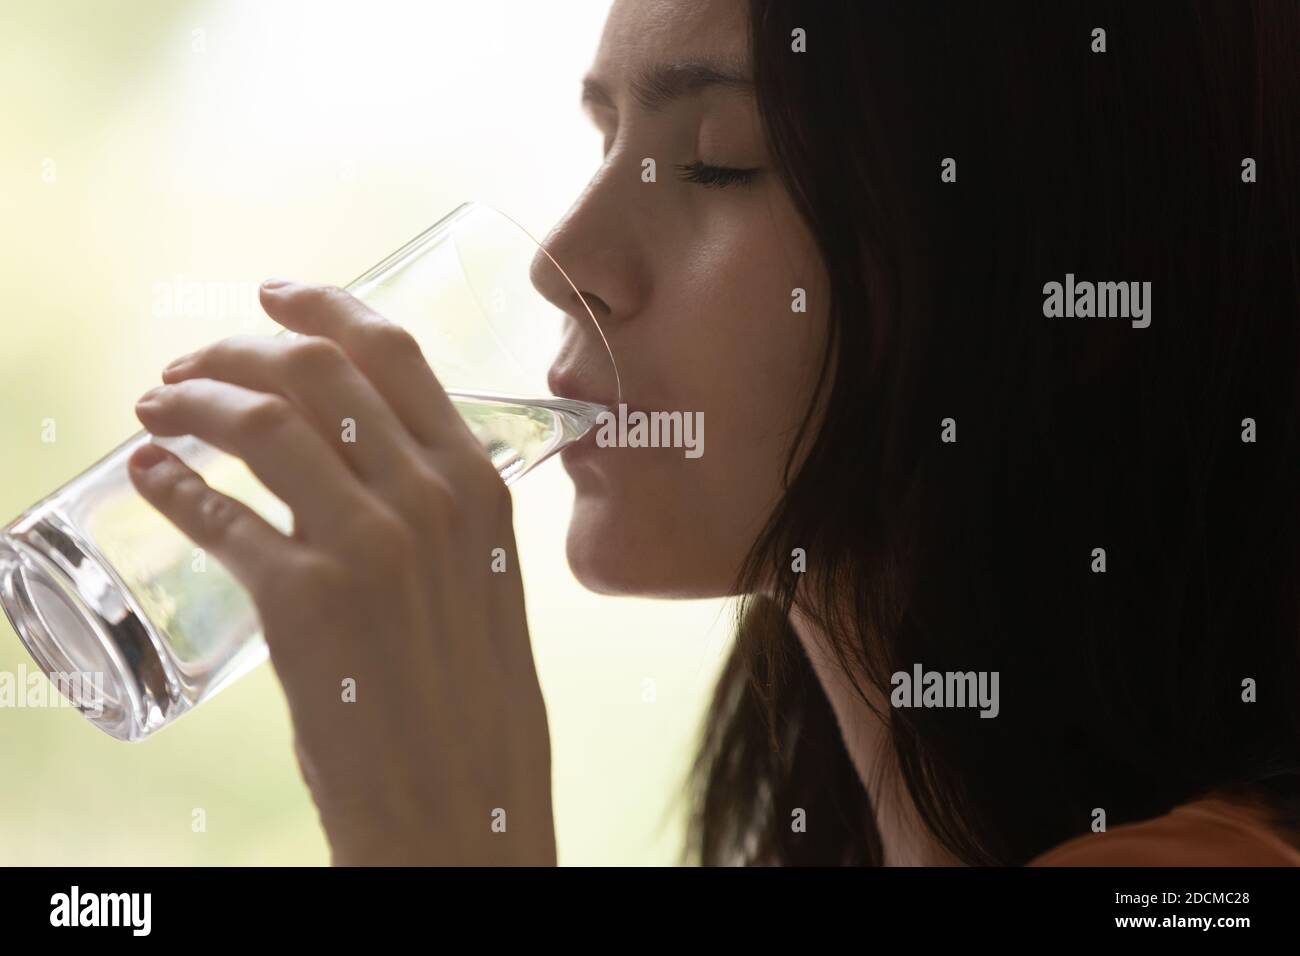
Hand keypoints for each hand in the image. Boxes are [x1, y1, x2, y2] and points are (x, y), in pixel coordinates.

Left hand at [128, 280, 555, 865]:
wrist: (464, 803)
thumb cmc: (475, 700)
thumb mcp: (485, 578)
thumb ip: (443, 510)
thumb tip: (372, 461)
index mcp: (480, 483)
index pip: (394, 353)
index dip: (323, 306)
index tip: (273, 295)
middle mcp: (430, 497)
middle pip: (316, 370)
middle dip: (237, 349)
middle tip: (191, 364)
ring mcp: (368, 546)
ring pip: (262, 423)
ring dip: (193, 401)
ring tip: (156, 407)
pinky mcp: (304, 602)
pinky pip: (220, 516)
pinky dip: (173, 483)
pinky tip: (150, 475)